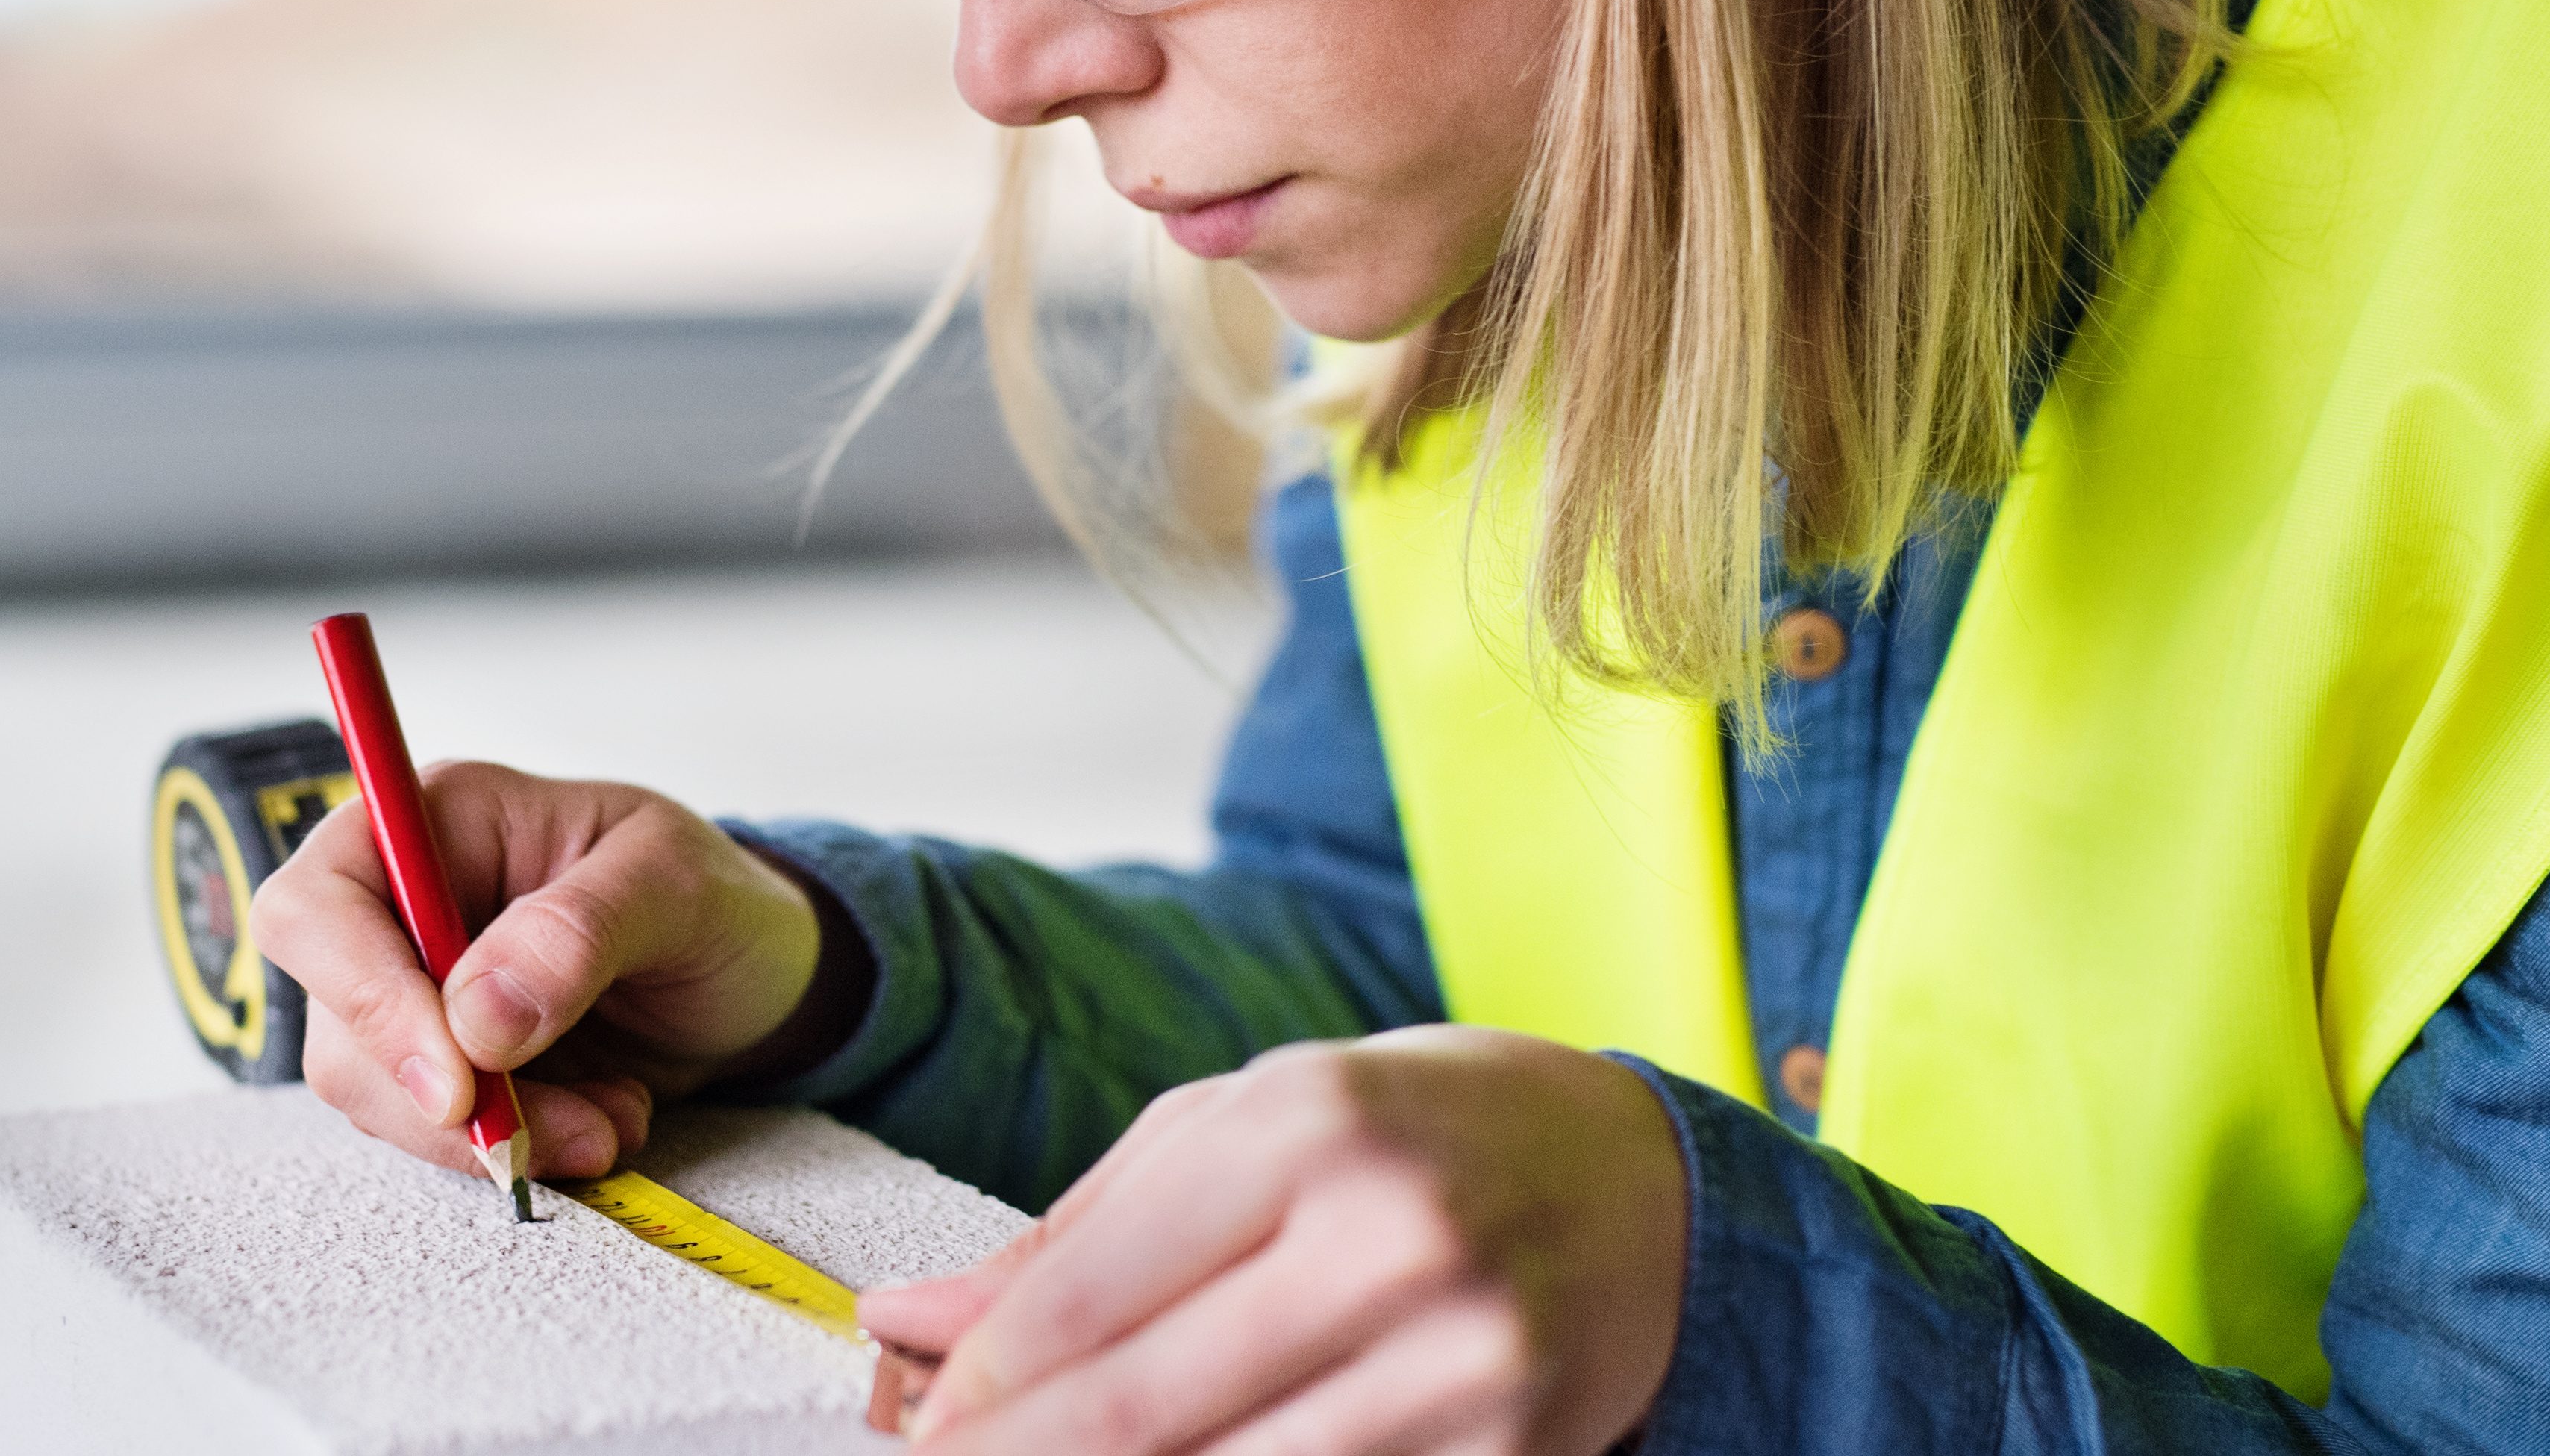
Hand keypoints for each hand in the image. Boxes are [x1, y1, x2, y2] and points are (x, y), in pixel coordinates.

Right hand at [251, 761, 853, 1181]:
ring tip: (613, 1119)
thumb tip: (476, 1016)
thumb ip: (580, 930)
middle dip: (449, 1098)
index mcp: (443, 821)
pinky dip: (520, 1151)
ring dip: (499, 1134)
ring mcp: (420, 993)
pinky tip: (604, 1121)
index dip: (363, 995)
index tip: (457, 1082)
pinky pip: (437, 1135)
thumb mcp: (678, 886)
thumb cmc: (715, 901)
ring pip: (381, 1094)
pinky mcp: (450, 1069)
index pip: (322, 903)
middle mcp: (408, 905)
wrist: (758, 978)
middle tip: (573, 1130)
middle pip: (339, 1019)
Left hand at [858, 1027, 1687, 1453]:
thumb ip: (1073, 1235)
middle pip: (1143, 1407)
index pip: (1091, 1294)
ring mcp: (1462, 1356)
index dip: (981, 1387)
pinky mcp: (1511, 1449)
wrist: (1644, 1184)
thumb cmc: (1407, 1138)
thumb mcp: (1239, 1131)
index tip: (918, 1429)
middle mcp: (1387, 1238)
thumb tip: (905, 1322)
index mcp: (1304, 1127)